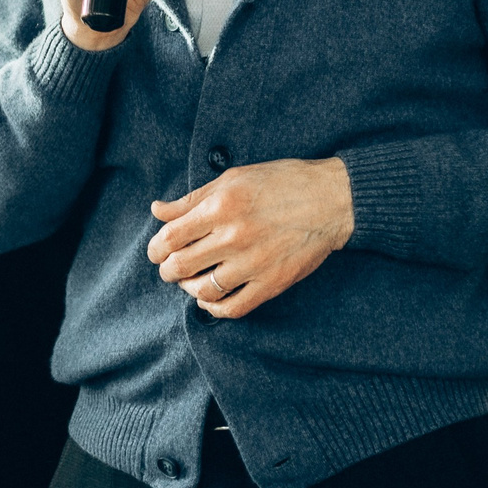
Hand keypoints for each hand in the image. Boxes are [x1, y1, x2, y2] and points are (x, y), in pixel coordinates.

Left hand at [146, 158, 353, 318]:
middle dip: (168, 271)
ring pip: (203, 291)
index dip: (155, 249)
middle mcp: (234, 237)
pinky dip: (214, 309)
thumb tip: (157, 211)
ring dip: (189, 289)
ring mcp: (253, 263)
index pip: (170, 237)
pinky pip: (232, 308)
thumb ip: (192, 199)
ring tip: (192, 281)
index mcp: (221, 207)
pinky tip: (211, 299)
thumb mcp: (233, 179)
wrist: (331, 200)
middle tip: (170, 268)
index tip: (157, 252)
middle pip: (180, 266)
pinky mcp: (271, 283)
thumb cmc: (281, 183)